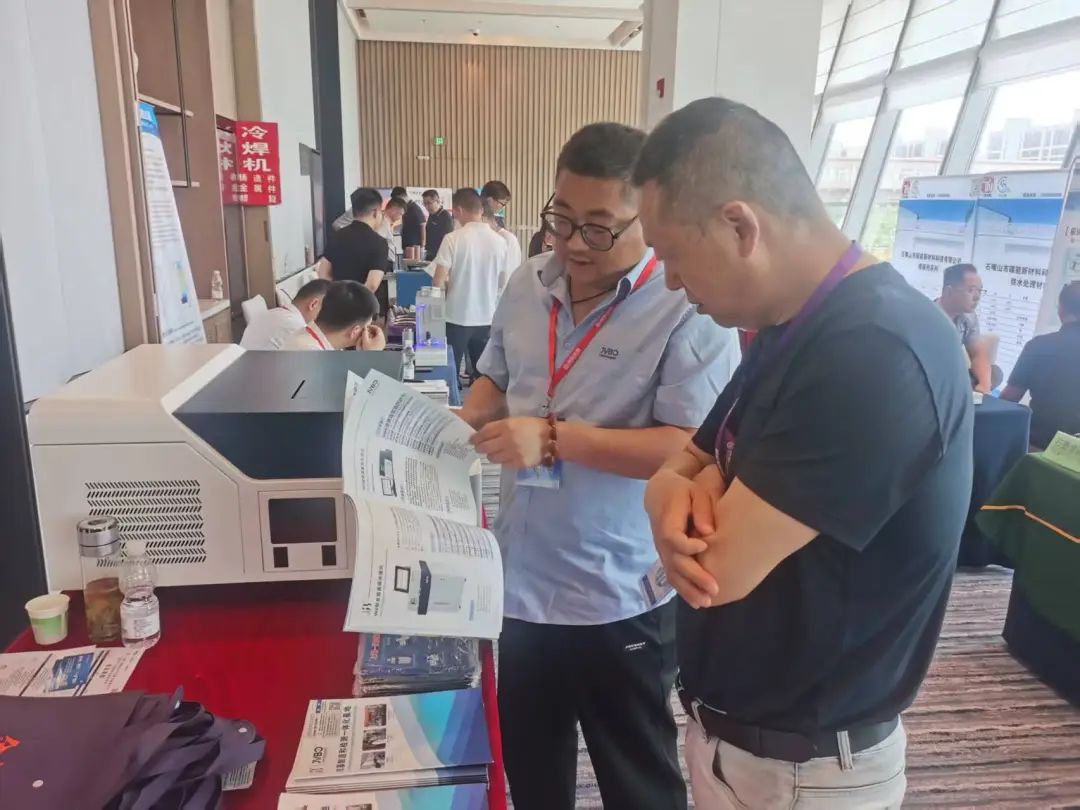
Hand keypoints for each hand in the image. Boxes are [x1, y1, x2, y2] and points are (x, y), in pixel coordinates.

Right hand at [358, 324, 385, 350]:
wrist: (372, 358)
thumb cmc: (370, 350)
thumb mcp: (365, 340)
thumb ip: (364, 332)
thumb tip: (364, 328)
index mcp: (380, 337)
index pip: (378, 328)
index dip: (372, 326)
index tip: (367, 326)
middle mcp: (383, 340)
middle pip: (378, 332)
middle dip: (371, 330)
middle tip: (366, 330)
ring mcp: (382, 343)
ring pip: (378, 336)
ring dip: (372, 334)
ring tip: (367, 335)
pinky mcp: (381, 347)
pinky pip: (378, 340)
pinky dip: (373, 338)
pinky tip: (369, 340)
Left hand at [470, 417, 548, 468]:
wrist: (551, 439)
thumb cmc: (532, 426)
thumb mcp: (515, 420)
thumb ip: (499, 427)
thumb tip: (483, 435)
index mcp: (506, 426)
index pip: (484, 433)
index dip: (475, 437)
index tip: (472, 440)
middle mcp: (507, 440)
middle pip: (484, 447)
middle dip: (479, 448)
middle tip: (479, 448)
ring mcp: (512, 453)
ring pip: (492, 458)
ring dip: (490, 455)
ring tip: (494, 453)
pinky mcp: (518, 464)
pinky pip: (503, 464)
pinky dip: (501, 461)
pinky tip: (505, 457)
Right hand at [644, 467, 722, 608]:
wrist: (660, 493)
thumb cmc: (683, 491)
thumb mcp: (695, 492)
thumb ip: (702, 509)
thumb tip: (708, 532)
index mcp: (667, 520)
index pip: (672, 537)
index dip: (686, 545)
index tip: (705, 546)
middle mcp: (661, 539)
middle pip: (674, 561)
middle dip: (694, 577)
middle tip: (714, 589)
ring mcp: (662, 550)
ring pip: (672, 574)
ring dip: (689, 590)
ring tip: (706, 602)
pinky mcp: (666, 558)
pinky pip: (672, 576)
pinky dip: (684, 590)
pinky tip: (697, 602)